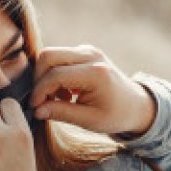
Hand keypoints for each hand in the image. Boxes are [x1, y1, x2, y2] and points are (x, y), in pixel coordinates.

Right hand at [30, 45, 155, 135]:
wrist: (136, 105)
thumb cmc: (116, 115)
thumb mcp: (89, 120)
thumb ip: (62, 113)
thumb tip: (36, 110)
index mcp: (96, 73)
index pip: (55, 75)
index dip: (40, 92)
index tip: (35, 107)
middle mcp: (91, 55)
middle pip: (48, 56)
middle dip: (38, 79)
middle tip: (42, 101)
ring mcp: (88, 50)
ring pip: (51, 54)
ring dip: (46, 77)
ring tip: (58, 99)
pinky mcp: (84, 51)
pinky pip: (59, 57)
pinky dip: (54, 74)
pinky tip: (65, 93)